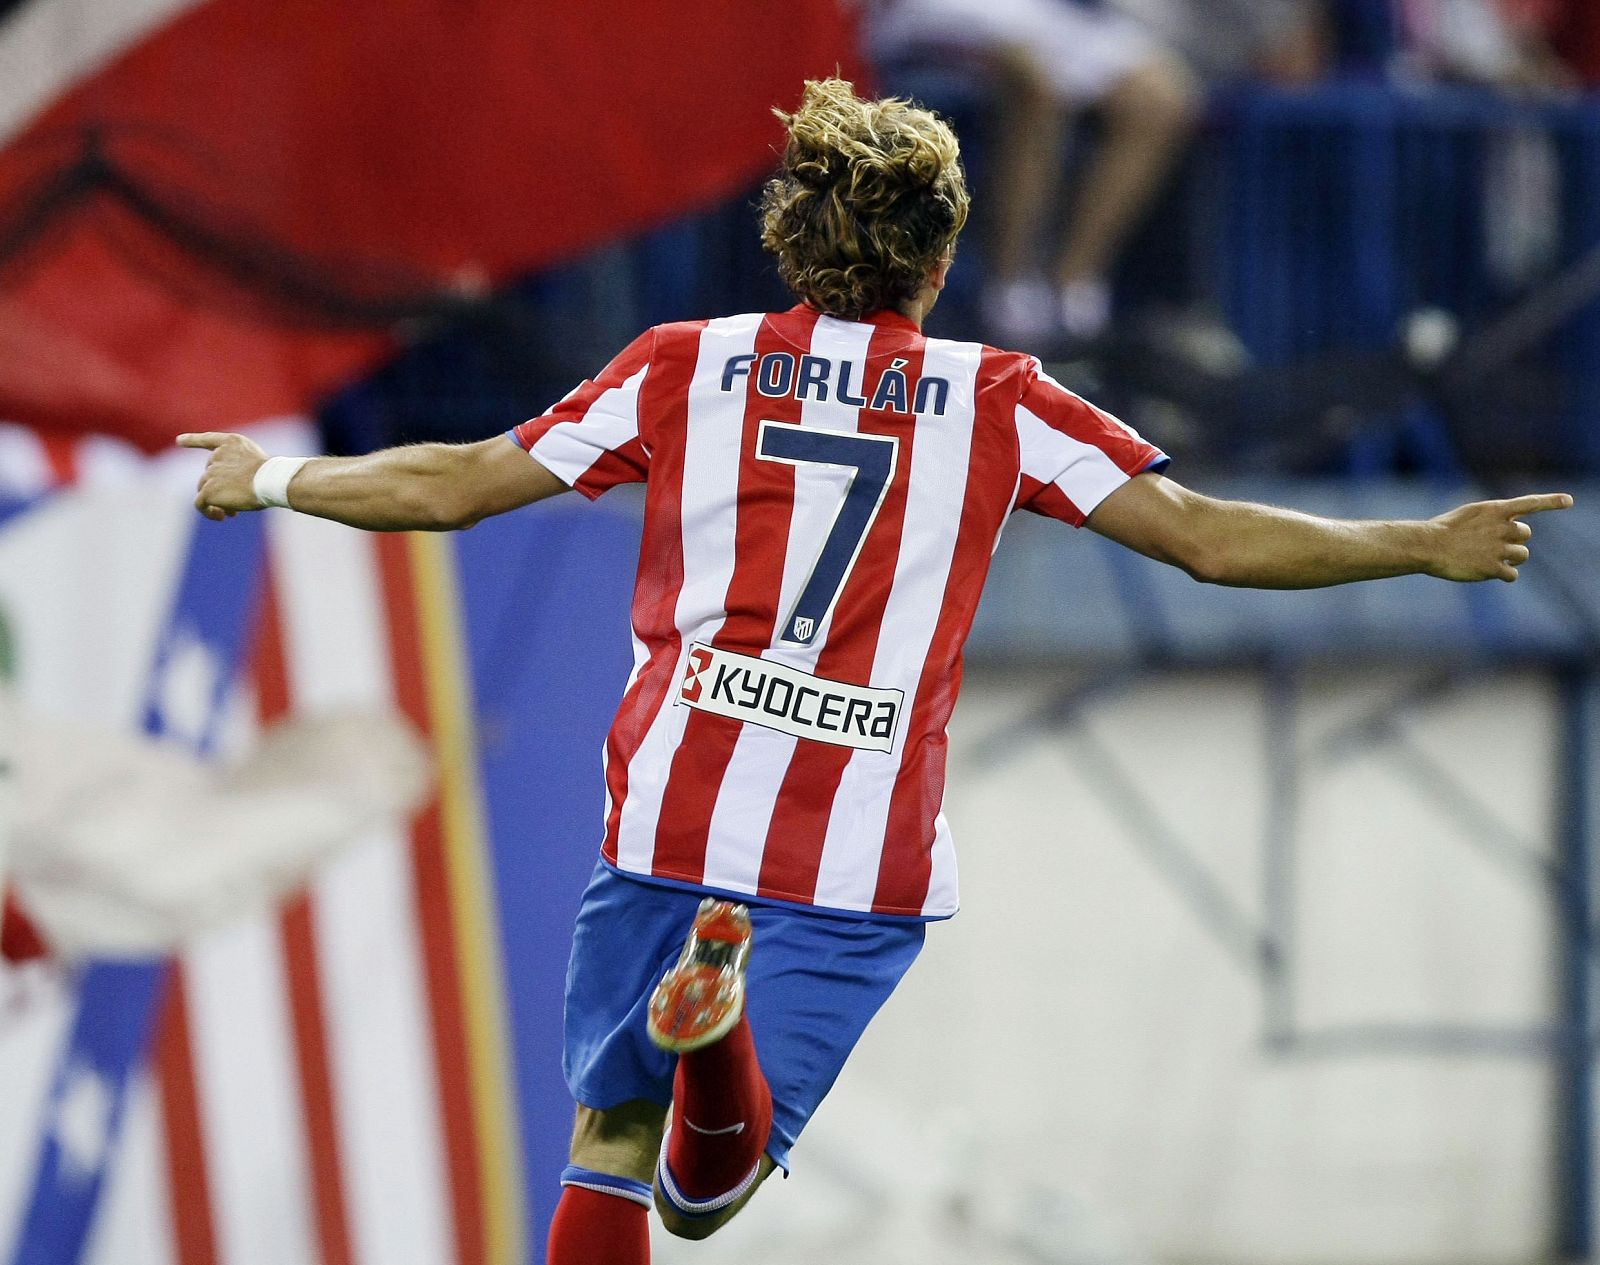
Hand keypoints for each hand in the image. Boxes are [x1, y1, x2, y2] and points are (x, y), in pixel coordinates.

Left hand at [177, 432, 267, 520]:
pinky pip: (200, 503)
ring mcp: (210, 472)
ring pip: (205, 490)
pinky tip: (220, 517)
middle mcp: (217, 455)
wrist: (270, 480)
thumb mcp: (257, 464)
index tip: (179, 441)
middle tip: (237, 502)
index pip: (208, 440)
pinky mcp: (207, 490)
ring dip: (217, 501)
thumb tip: (223, 498)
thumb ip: (239, 470)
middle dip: (221, 488)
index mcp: (231, 443)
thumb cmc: (272, 476)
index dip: (192, 440)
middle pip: (210, 474)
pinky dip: (208, 511)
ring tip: (233, 513)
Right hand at [1427, 493, 1572, 581]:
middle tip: (1493, 544)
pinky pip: (1512, 573)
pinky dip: (1504, 574)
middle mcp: (1502, 527)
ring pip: (1522, 554)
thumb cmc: (1443, 530)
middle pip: (1525, 534)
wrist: (1427, 546)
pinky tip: (1489, 572)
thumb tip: (1514, 529)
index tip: (1568, 501)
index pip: (1530, 503)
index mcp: (1495, 510)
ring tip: (1491, 558)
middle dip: (1514, 540)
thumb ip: (1493, 518)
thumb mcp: (1470, 514)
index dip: (1551, 502)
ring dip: (1511, 557)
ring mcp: (1498, 548)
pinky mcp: (1493, 568)